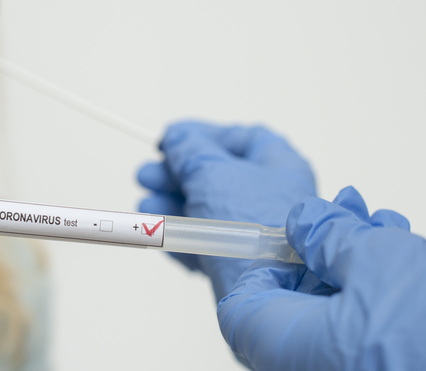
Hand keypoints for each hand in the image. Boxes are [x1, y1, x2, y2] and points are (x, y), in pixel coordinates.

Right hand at [137, 121, 316, 302]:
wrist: (260, 289)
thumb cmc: (249, 221)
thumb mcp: (211, 171)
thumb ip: (188, 149)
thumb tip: (177, 136)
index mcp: (279, 166)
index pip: (240, 138)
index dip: (204, 136)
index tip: (172, 140)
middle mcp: (272, 195)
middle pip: (217, 174)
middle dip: (177, 174)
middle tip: (146, 175)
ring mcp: (258, 229)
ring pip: (209, 209)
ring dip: (172, 204)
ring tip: (145, 206)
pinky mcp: (242, 260)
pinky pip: (209, 239)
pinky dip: (184, 233)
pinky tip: (160, 232)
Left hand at [217, 186, 425, 370]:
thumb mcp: (377, 261)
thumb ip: (327, 235)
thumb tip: (301, 221)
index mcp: (286, 346)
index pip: (240, 306)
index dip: (262, 261)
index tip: (291, 233)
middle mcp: (304, 368)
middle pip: (289, 301)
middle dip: (319, 247)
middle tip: (346, 214)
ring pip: (330, 309)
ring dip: (352, 259)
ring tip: (383, 226)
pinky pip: (357, 329)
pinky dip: (372, 289)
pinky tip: (401, 256)